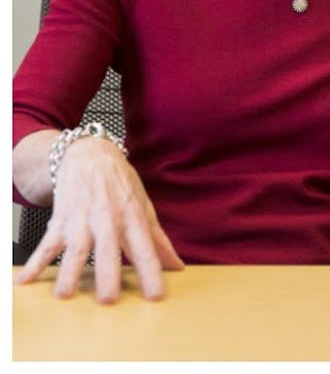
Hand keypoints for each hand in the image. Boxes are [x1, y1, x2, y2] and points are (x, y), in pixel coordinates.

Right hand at [14, 137, 183, 302]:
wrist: (90, 155)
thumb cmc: (121, 185)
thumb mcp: (145, 208)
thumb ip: (159, 240)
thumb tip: (177, 267)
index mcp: (133, 220)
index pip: (145, 250)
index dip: (152, 273)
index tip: (155, 296)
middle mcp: (108, 221)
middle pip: (109, 251)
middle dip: (107, 275)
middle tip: (107, 301)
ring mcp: (82, 221)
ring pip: (76, 249)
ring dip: (69, 272)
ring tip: (64, 295)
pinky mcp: (61, 220)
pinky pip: (47, 243)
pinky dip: (35, 262)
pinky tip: (25, 280)